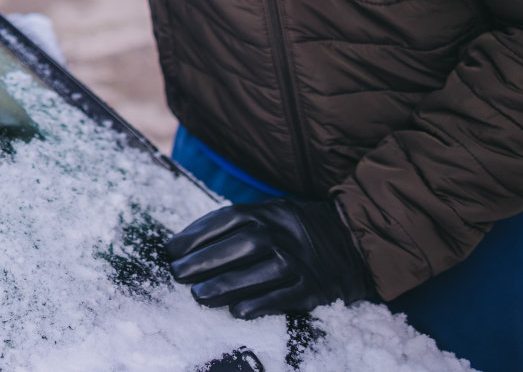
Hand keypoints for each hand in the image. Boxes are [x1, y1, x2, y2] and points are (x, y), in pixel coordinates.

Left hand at [165, 198, 374, 318]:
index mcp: (268, 212)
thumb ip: (235, 223)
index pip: (226, 219)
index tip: (170, 250)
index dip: (195, 234)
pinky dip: (260, 304)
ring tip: (198, 295)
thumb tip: (187, 242)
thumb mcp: (270, 213)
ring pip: (260, 271)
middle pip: (241, 244)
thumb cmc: (296, 229)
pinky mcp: (313, 287)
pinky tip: (237, 311)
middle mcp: (283, 233)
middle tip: (178, 274)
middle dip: (205, 259)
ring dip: (226, 284)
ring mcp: (299, 260)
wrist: (352, 241)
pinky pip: (284, 297)